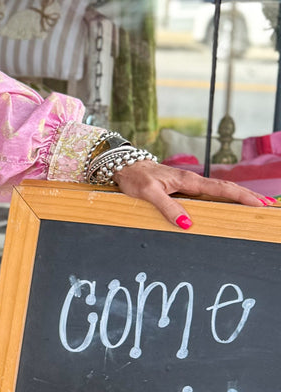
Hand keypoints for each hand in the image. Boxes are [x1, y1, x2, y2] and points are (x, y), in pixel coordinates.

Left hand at [113, 161, 274, 228]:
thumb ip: (167, 207)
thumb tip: (187, 224)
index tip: (258, 204)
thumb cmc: (136, 178)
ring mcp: (189, 184)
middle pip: (227, 189)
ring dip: (239, 197)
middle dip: (248, 197)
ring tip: (256, 205)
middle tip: (267, 206)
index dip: (242, 197)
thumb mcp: (149, 194)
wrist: (124, 166)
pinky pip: (209, 193)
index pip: (222, 189)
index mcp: (189, 181)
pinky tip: (230, 203)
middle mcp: (192, 181)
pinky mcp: (183, 187)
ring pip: (220, 190)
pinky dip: (224, 197)